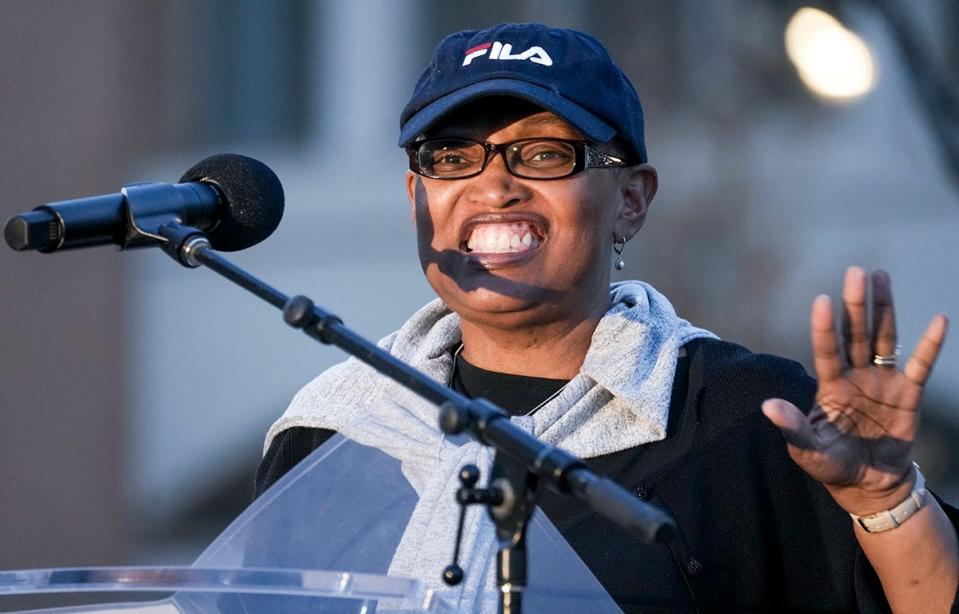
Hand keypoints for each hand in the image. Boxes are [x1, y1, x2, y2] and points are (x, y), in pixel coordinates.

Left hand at [762, 267, 948, 515]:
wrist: (868, 485)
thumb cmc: (831, 464)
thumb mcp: (808, 450)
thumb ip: (793, 427)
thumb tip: (767, 407)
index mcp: (830, 386)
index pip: (826, 350)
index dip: (824, 327)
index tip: (821, 300)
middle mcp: (855, 376)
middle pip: (856, 334)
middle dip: (855, 304)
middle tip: (855, 271)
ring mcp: (882, 381)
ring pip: (883, 338)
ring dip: (883, 309)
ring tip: (880, 276)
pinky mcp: (908, 394)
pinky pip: (921, 365)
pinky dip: (930, 345)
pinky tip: (939, 321)